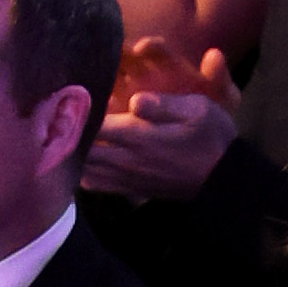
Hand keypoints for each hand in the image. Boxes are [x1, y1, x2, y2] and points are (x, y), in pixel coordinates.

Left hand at [80, 60, 238, 201]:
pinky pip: (93, 185)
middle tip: (65, 114)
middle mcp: (126, 160)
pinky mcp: (129, 190)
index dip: (81, 110)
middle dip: (71, 131)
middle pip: (82, 148)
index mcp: (139, 136)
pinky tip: (84, 157)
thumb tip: (135, 100)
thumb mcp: (197, 110)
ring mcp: (125, 178)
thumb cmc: (212, 137)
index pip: (95, 124)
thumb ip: (163, 104)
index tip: (74, 96)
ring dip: (74, 152)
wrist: (222, 180)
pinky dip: (82, 172)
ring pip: (83, 168)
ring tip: (70, 134)